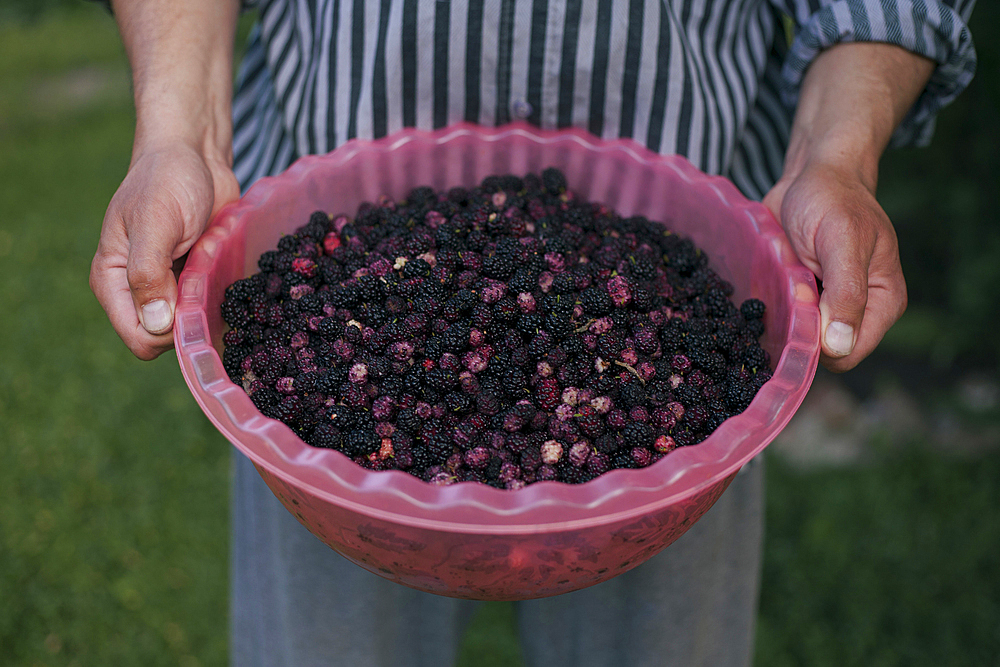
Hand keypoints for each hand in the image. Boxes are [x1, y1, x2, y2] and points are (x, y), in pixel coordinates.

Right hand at [90, 143, 238, 359]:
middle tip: (201, 262)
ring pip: (195, 319)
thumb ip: (149, 274)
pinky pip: (213, 299)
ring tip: (208, 249)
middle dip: (195, 305)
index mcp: (112, 281)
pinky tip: (217, 247)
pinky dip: (221, 278)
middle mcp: (136, 290)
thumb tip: (155, 324)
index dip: (169, 331)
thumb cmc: (167, 180)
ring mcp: (167, 286)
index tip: (191, 295)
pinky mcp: (193, 277)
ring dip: (210, 289)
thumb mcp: (156, 223)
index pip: (139, 337)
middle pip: (170, 335)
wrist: (195, 155)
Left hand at [764, 161, 906, 371]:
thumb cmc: (833, 200)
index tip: (801, 302)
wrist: (810, 177)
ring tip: (788, 268)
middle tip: (793, 278)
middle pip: (819, 348)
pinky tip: (778, 268)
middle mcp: (857, 311)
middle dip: (796, 319)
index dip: (819, 341)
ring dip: (781, 305)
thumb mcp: (843, 241)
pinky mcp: (802, 296)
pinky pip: (780, 313)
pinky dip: (771, 295)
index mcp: (883, 303)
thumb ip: (846, 293)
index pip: (848, 353)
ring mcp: (826, 305)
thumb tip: (840, 346)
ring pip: (795, 333)